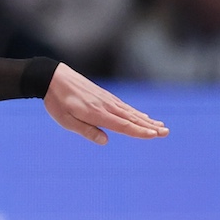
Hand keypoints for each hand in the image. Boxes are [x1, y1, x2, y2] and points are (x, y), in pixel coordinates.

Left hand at [44, 64, 167, 144]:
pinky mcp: (105, 96)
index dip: (139, 131)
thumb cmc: (57, 102)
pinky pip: (124, 106)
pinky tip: (143, 116)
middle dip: (149, 126)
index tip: (154, 135)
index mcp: (97, 113)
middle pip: (132, 118)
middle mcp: (106, 106)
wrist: (54, 78)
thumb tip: (105, 141)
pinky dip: (135, 112)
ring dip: (146, 120)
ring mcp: (107, 100)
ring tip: (160, 126)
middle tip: (166, 132)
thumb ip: (86, 131)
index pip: (123, 125)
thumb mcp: (66, 121)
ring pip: (130, 112)